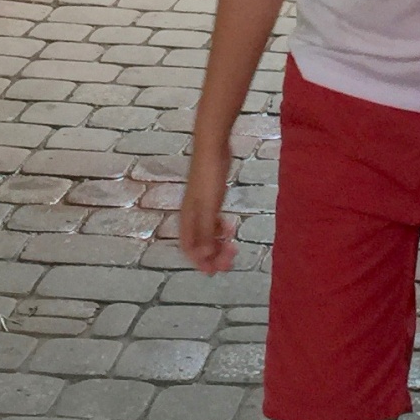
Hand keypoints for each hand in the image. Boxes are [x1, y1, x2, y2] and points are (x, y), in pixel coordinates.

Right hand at [177, 146, 237, 273]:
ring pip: (207, 233)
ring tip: (233, 248)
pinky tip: (230, 228)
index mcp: (187, 219)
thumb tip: (203, 256)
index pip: (189, 248)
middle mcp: (191, 215)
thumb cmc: (209, 177)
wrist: (213, 148)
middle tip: (230, 262)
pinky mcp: (210, 198)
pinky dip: (220, 229)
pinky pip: (212, 221)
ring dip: (218, 243)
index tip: (215, 271)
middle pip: (199, 243)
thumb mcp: (209, 207)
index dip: (200, 262)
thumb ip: (206, 231)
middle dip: (212, 255)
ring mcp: (200, 206)